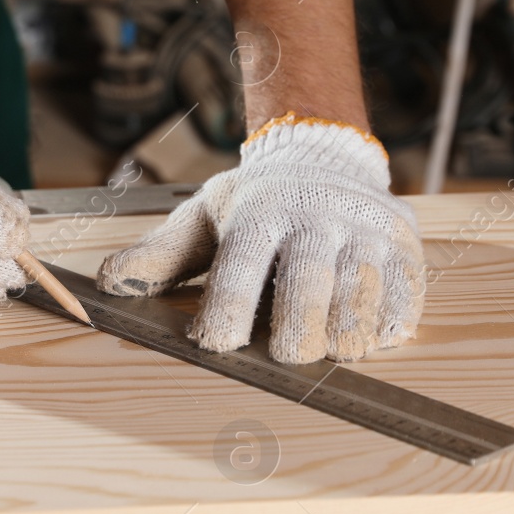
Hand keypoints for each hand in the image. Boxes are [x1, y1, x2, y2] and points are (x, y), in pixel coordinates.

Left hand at [98, 116, 423, 362]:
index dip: (228, 312)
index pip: (240, 268)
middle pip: (308, 292)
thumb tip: (108, 284)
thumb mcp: (204, 219)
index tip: (219, 344)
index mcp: (260, 212)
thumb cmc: (257, 202)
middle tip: (286, 356)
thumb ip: (159, 256)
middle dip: (295, 336)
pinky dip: (389, 327)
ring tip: (329, 348)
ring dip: (344, 337)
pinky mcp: (404, 246)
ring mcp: (365, 231)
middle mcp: (316, 217)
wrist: (323, 157)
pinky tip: (371, 336)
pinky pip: (406, 298)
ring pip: (361, 300)